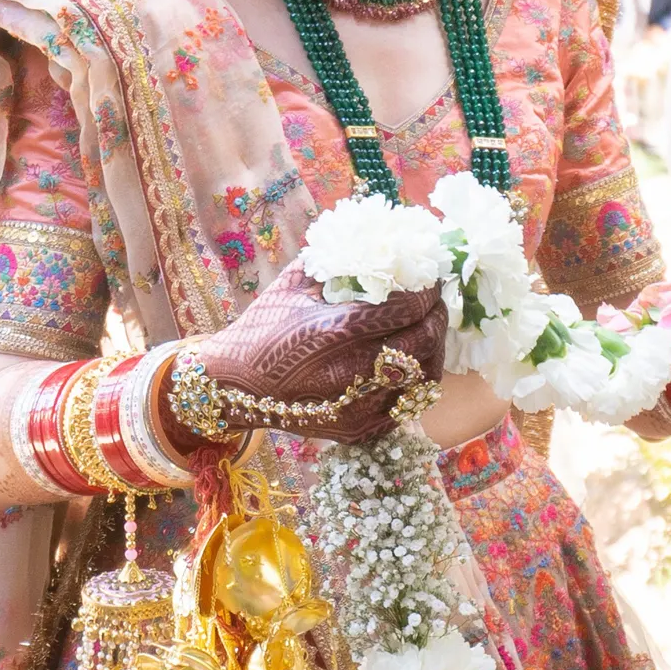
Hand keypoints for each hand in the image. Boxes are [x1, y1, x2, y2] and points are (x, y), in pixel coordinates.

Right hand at [164, 263, 446, 450]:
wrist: (234, 386)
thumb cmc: (264, 326)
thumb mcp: (296, 283)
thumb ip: (339, 261)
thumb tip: (381, 240)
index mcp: (334, 330)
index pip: (406, 308)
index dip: (428, 289)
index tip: (432, 276)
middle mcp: (349, 372)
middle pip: (423, 342)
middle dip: (437, 317)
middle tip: (436, 302)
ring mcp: (356, 406)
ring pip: (423, 377)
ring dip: (432, 349)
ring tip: (426, 330)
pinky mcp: (358, 429)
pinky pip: (405, 404)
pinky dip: (413, 380)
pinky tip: (406, 361)